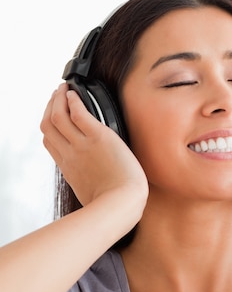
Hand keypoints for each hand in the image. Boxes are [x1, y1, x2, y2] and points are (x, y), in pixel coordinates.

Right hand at [41, 84, 148, 209]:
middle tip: (56, 95)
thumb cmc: (113, 203)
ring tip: (63, 88)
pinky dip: (73, 101)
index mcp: (68, 167)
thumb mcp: (90, 192)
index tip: (53, 114)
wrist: (122, 203)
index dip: (48, 125)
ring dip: (58, 98)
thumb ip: (87, 180)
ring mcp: (81, 145)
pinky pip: (79, 113)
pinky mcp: (98, 137)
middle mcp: (70, 154)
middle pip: (48, 124)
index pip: (49, 141)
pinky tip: (75, 94)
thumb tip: (94, 180)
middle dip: (49, 106)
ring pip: (58, 115)